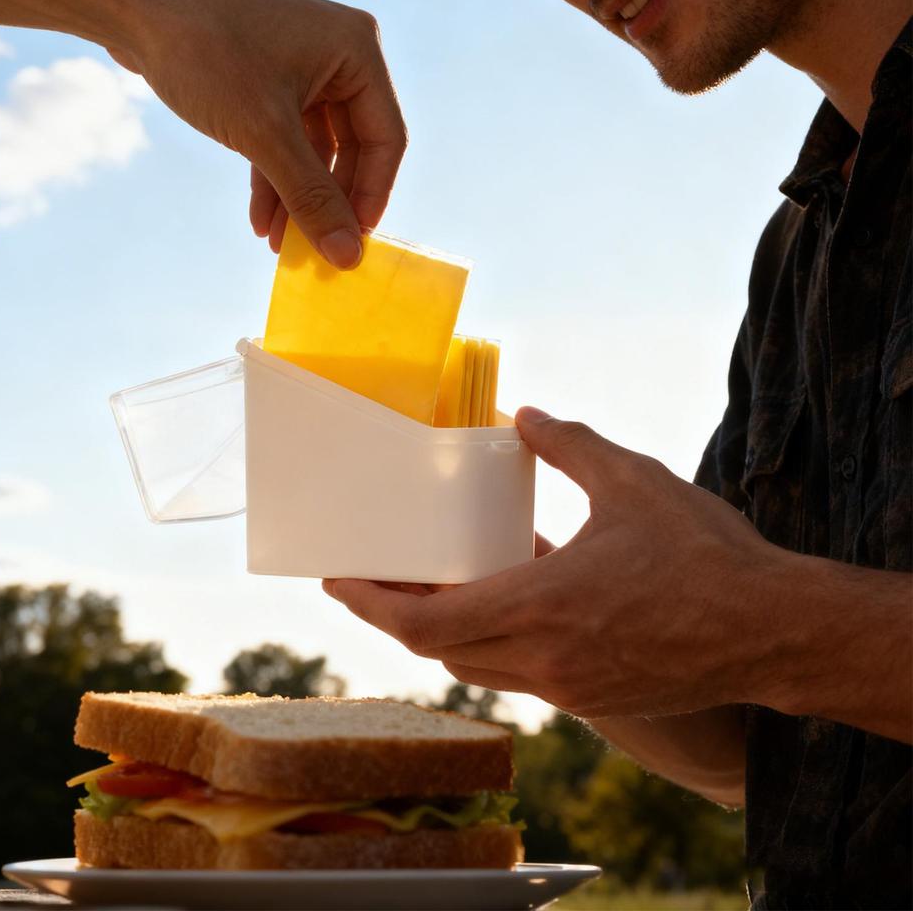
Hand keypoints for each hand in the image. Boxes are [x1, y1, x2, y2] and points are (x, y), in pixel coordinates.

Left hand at [112, 0, 405, 268]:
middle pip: (351, 149)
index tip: (351, 244)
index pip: (385, 139)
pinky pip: (285, 139)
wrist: (129, 5)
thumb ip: (311, 197)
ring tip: (278, 245)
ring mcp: (303, 67)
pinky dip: (273, 177)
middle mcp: (338, 55)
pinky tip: (260, 218)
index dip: (370, 197)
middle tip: (313, 251)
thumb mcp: (264, 134)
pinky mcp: (269, 79)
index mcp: (357, 50)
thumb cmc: (204, 51)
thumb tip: (348, 255)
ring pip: (314, 150)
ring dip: (297, 198)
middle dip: (326, 202)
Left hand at [326, 406, 783, 718]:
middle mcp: (542, 659)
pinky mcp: (593, 697)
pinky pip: (517, 672)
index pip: (424, 622)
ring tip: (428, 585)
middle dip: (395, 614)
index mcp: (539, 608)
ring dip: (441, 630)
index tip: (337, 581)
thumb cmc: (705, 557)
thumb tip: (523, 415)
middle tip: (373, 576)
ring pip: (475, 664)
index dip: (371, 603)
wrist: (774, 631)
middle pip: (437, 648)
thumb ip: (568, 444)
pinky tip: (504, 599)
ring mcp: (567, 687)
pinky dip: (490, 640)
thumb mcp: (631, 481)